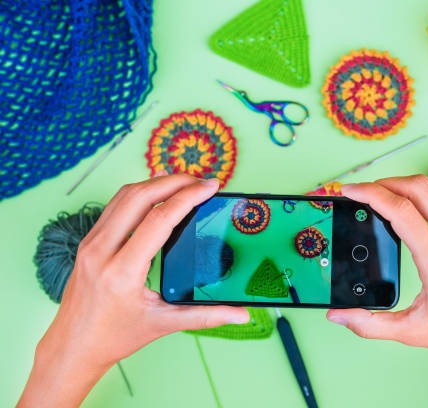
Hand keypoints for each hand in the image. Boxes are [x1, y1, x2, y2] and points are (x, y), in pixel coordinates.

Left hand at [19, 175, 248, 406]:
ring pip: (124, 195)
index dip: (188, 197)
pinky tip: (158, 197)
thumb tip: (241, 315)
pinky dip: (140, 194)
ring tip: (184, 184)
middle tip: (201, 181)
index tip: (210, 187)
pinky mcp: (87, 242)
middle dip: (174, 181)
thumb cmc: (115, 337)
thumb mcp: (163, 325)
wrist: (73, 346)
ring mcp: (90, 243)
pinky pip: (115, 205)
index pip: (159, 219)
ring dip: (156, 183)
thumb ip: (206, 316)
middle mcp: (101, 251)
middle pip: (139, 196)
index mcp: (122, 272)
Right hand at [327, 176, 427, 407]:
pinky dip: (424, 196)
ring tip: (383, 195)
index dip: (371, 194)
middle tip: (364, 190)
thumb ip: (368, 324)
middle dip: (386, 181)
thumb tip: (336, 315)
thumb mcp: (412, 332)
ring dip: (406, 185)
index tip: (351, 191)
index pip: (402, 211)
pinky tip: (411, 209)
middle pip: (420, 187)